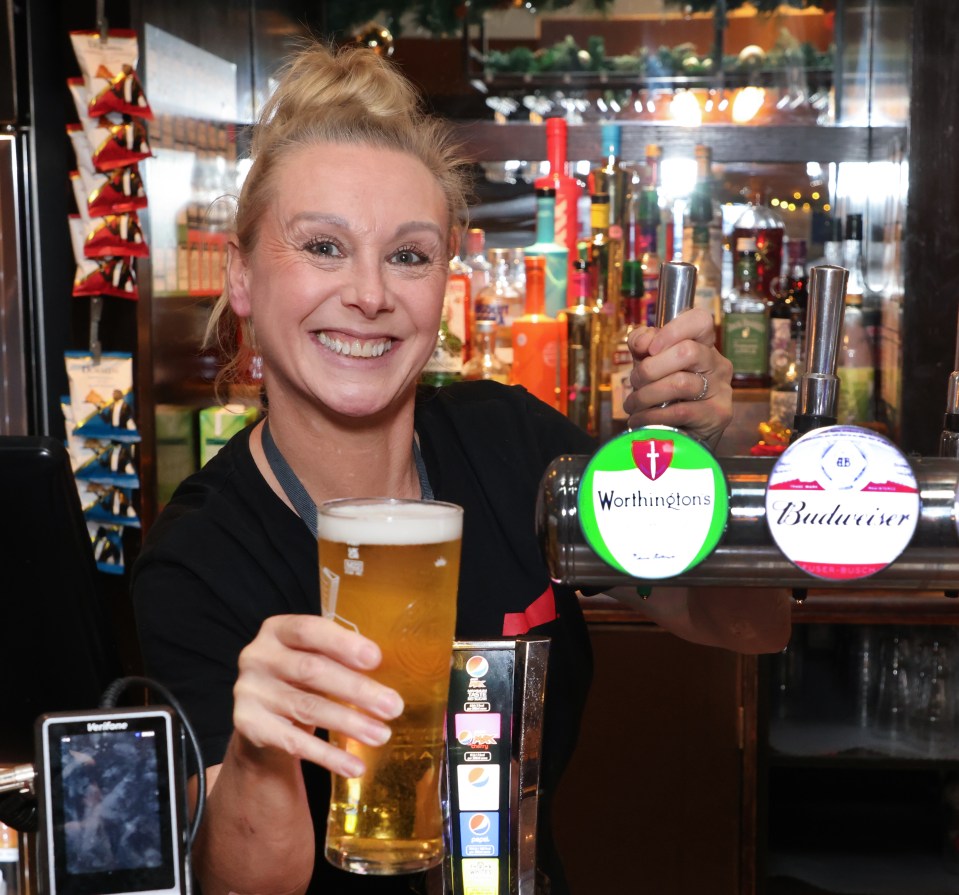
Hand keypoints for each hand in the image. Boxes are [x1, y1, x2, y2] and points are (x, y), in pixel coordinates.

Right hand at [232, 615, 403, 777]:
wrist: (263, 716)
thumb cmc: (300, 678)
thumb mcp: (315, 657)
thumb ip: (339, 657)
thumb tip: (383, 672)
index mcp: (277, 630)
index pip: (309, 630)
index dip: (342, 644)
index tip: (376, 660)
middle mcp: (257, 656)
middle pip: (312, 671)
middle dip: (357, 690)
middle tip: (393, 706)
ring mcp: (250, 692)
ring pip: (307, 708)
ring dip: (350, 723)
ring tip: (381, 735)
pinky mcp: (249, 726)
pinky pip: (295, 743)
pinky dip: (329, 756)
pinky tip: (355, 766)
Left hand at [623, 307, 732, 450]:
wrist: (684, 436)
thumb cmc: (665, 395)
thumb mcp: (650, 365)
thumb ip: (642, 346)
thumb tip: (642, 341)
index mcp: (703, 346)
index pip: (700, 320)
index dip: (672, 330)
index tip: (649, 349)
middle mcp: (717, 364)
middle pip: (687, 351)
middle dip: (650, 368)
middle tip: (636, 382)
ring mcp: (721, 390)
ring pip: (679, 383)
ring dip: (645, 395)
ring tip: (633, 405)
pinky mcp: (718, 415)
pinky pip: (679, 411)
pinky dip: (650, 416)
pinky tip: (640, 419)